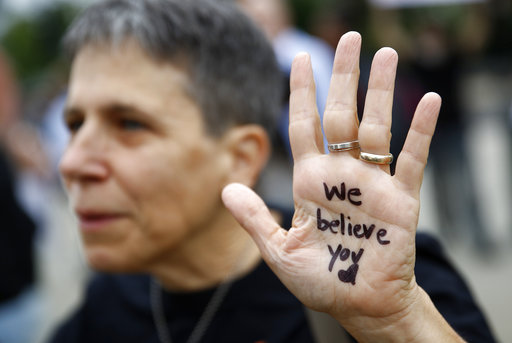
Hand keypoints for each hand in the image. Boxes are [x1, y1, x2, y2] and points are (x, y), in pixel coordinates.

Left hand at [223, 32, 459, 341]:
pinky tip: (428, 101)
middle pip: (340, 115)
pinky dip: (420, 132)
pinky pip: (412, 160)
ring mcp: (372, 184)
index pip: (304, 126)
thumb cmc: (322, 282)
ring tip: (385, 53)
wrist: (360, 306)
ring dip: (380, 92)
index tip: (297, 59)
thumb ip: (255, 220)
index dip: (301, 93)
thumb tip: (225, 191)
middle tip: (348, 38)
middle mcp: (341, 175)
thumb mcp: (279, 252)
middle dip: (343, 78)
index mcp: (310, 182)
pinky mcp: (401, 200)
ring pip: (375, 128)